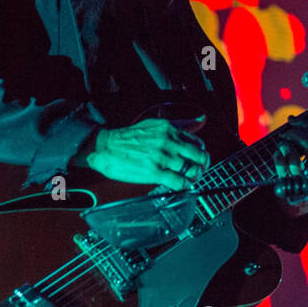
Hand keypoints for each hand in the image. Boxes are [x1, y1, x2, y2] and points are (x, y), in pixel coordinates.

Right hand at [84, 116, 209, 189]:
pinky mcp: (155, 172)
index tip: (200, 159)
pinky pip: (178, 181)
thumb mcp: (154, 125)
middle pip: (197, 156)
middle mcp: (168, 142)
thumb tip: (200, 120)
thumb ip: (176, 125)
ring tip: (191, 180)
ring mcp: (162, 158)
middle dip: (202, 166)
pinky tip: (182, 186)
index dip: (201, 153)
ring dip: (194, 177)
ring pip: (190, 170)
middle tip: (199, 171)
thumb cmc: (127, 138)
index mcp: (168, 130)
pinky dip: (184, 186)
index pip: (196, 143)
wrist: (105, 147)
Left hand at [273, 117, 307, 207]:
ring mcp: (305, 180)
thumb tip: (294, 119)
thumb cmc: (306, 177)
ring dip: (285, 145)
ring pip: (295, 156)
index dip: (305, 125)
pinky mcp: (291, 187)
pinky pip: (282, 167)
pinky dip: (277, 156)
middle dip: (295, 133)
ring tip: (282, 145)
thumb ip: (307, 142)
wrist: (302, 204)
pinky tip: (277, 155)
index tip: (293, 120)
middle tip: (286, 133)